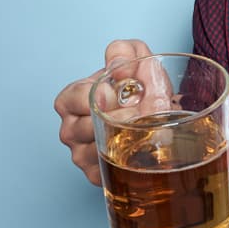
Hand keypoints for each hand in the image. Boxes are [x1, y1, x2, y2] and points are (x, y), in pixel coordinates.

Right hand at [54, 39, 153, 185]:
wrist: (157, 115)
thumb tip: (118, 66)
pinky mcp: (96, 176)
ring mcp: (82, 155)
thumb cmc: (138, 88)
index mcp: (71, 100)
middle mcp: (71, 130)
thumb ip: (124, 51)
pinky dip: (128, 162)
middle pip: (84, 129)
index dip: (99, 96)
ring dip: (126, 140)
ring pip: (98, 152)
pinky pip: (108, 173)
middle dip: (119, 118)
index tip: (120, 92)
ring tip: (150, 128)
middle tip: (144, 112)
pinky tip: (144, 148)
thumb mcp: (134, 59)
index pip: (73, 99)